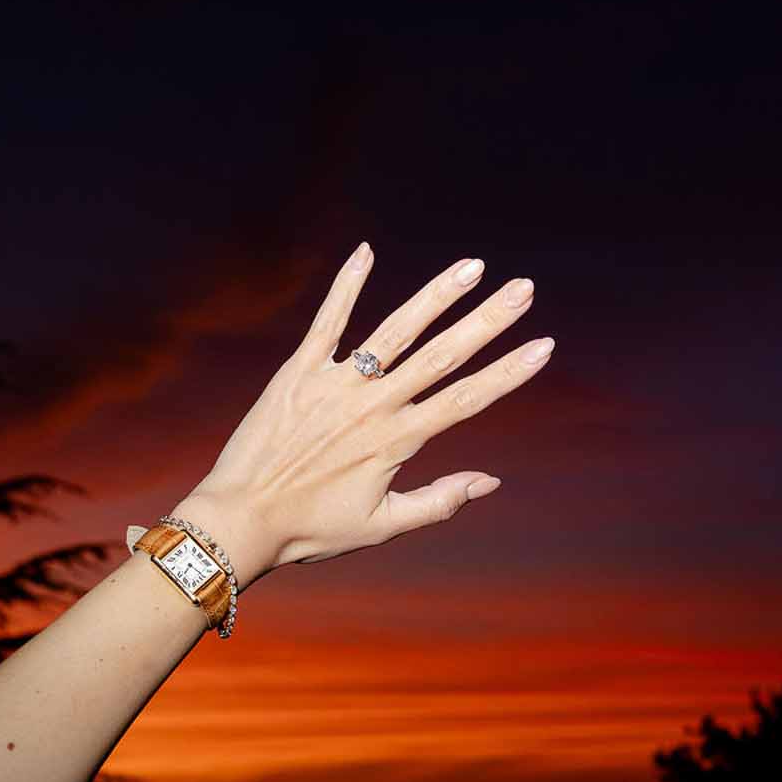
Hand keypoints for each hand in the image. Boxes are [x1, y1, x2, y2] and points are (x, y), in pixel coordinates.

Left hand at [174, 244, 552, 588]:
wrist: (239, 521)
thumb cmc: (311, 530)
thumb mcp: (382, 526)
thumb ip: (439, 502)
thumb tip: (492, 481)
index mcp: (397, 441)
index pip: (466, 399)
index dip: (508, 373)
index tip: (542, 346)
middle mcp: (373, 405)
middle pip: (442, 355)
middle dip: (487, 321)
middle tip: (523, 290)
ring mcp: (336, 384)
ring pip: (395, 331)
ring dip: (436, 296)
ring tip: (471, 267)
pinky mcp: (298, 372)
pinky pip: (327, 322)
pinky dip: (346, 285)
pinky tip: (366, 251)